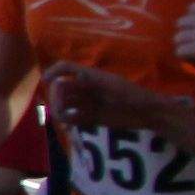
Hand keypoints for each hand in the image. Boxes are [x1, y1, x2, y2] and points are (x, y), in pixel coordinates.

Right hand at [44, 59, 170, 128]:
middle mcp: (86, 88)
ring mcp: (88, 103)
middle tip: (60, 111)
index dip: (53, 72)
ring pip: (65, 104)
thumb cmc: (135, 96)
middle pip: (61, 88)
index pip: (66, 68)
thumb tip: (70, 80)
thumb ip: (93, 83)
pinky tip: (69, 126)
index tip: (46, 82)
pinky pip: (73, 118)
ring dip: (60, 110)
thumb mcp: (115, 86)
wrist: (148, 113)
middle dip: (56, 98)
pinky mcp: (91, 118)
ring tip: (64, 120)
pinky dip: (68, 121)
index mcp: (91, 76)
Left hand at [169, 2, 194, 78]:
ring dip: (184, 46)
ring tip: (192, 54)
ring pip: (178, 38)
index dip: (192, 20)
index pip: (192, 8)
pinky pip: (180, 51)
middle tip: (192, 44)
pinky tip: (193, 61)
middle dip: (185, 34)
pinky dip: (185, 57)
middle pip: (181, 22)